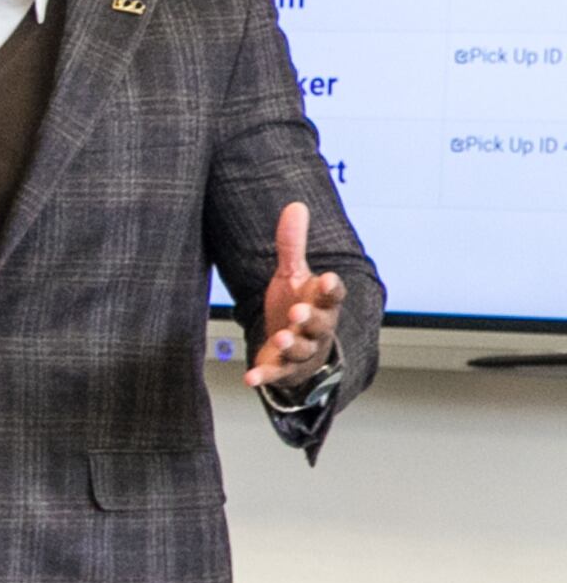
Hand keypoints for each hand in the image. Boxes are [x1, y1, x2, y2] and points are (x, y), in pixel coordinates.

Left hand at [248, 200, 346, 388]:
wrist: (294, 347)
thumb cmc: (297, 306)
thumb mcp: (293, 275)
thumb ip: (292, 245)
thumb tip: (295, 205)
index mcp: (321, 303)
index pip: (333, 294)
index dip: (331, 288)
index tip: (327, 279)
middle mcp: (316, 328)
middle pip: (319, 324)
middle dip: (309, 319)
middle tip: (298, 312)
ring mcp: (301, 351)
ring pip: (301, 350)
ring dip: (291, 344)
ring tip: (280, 338)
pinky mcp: (283, 370)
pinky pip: (275, 374)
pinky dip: (264, 376)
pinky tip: (249, 377)